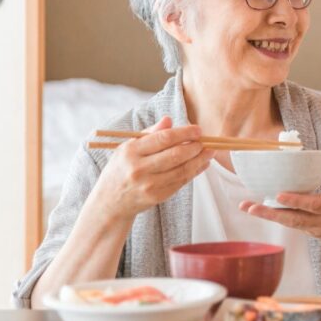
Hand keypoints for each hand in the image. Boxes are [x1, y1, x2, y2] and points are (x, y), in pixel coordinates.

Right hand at [90, 116, 213, 221]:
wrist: (110, 201)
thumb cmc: (121, 168)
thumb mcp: (128, 147)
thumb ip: (150, 133)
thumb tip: (169, 119)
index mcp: (131, 151)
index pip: (164, 138)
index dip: (184, 133)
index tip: (197, 129)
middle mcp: (139, 169)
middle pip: (176, 155)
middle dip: (195, 146)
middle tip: (206, 140)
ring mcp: (149, 185)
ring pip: (182, 170)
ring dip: (200, 159)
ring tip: (210, 151)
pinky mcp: (158, 196)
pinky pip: (181, 182)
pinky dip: (195, 172)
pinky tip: (202, 164)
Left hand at [238, 139, 320, 251]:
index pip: (314, 205)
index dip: (296, 201)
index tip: (278, 195)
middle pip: (294, 219)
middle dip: (271, 214)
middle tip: (251, 206)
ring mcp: (315, 230)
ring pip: (289, 223)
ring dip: (268, 216)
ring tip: (248, 207)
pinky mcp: (309, 233)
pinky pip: (290, 224)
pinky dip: (275, 217)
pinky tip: (259, 209)